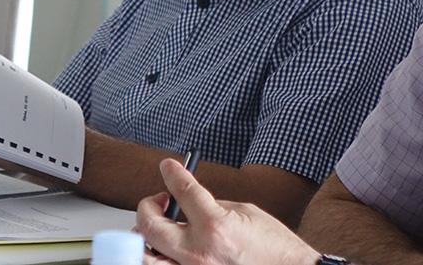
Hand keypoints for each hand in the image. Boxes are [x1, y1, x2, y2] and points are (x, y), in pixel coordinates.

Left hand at [135, 159, 319, 264]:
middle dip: (148, 206)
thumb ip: (211, 205)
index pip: (181, 189)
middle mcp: (200, 252)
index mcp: (215, 225)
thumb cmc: (276, 249)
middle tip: (161, 201)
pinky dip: (161, 257)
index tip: (168, 167)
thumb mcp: (245, 213)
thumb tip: (188, 200)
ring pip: (146, 255)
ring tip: (159, 229)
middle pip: (149, 224)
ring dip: (147, 238)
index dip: (172, 172)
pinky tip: (168, 249)